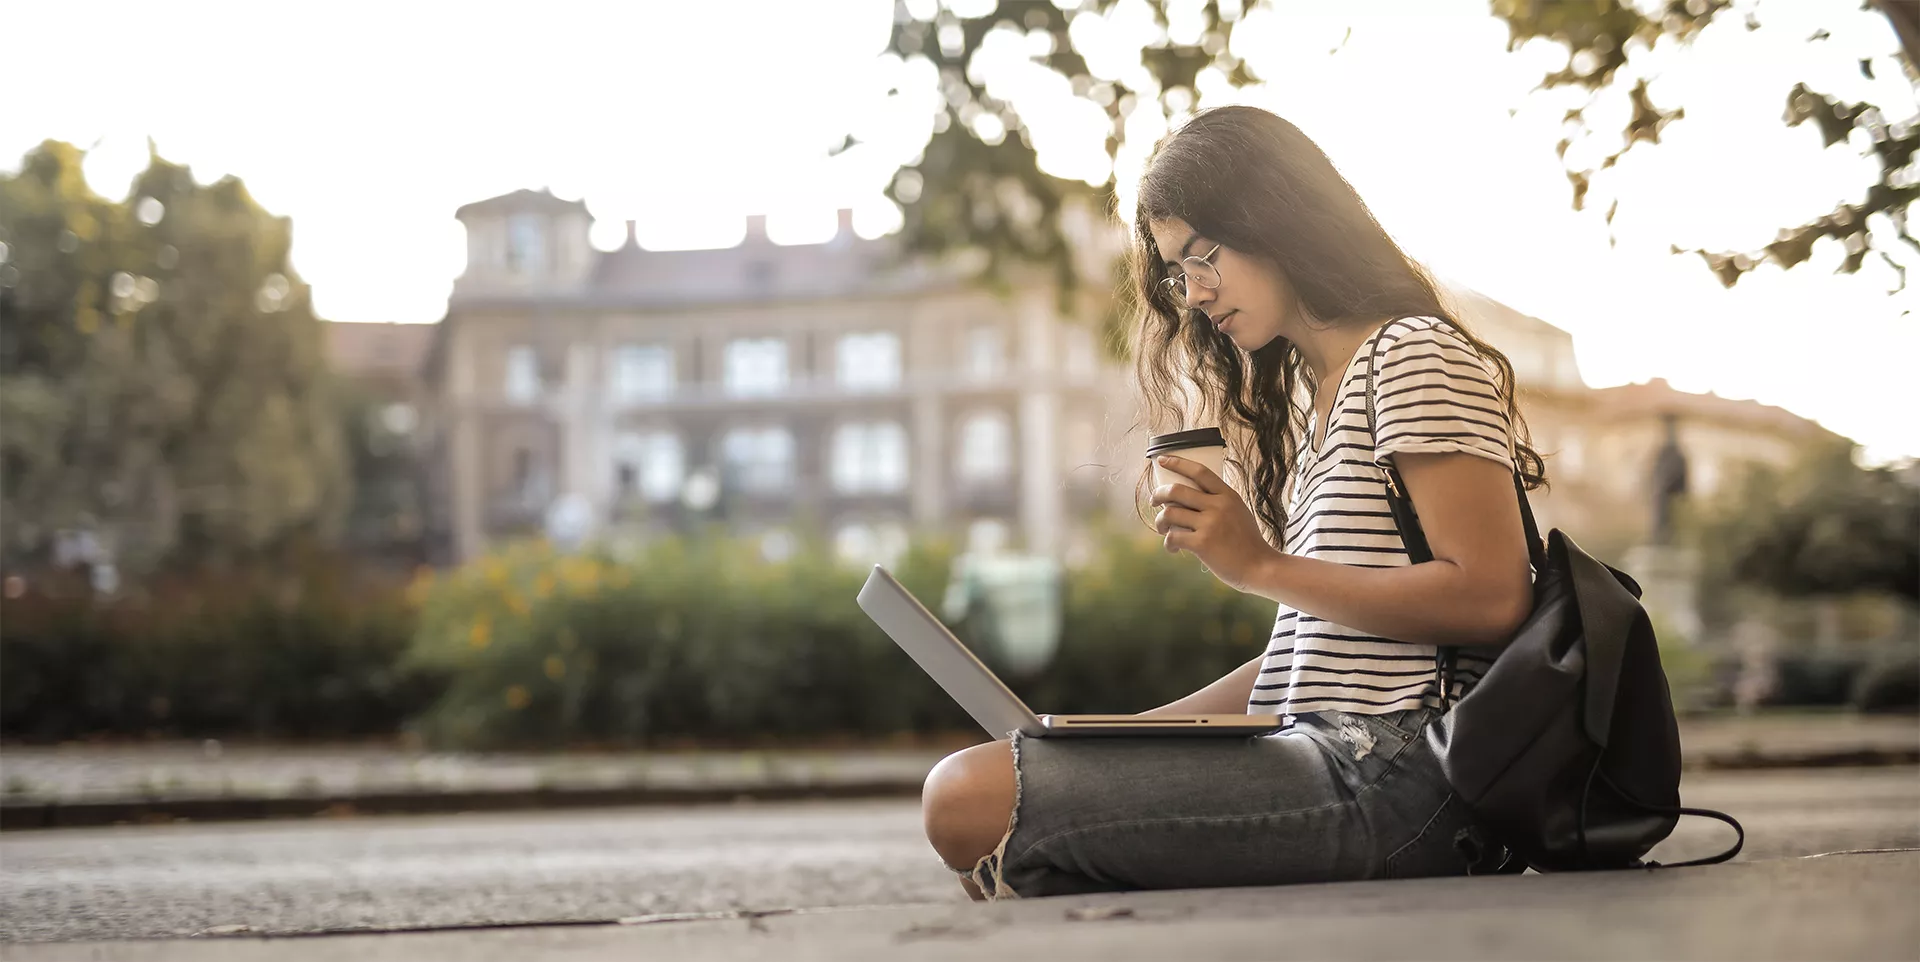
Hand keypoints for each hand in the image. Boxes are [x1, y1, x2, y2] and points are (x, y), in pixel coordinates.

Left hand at [1150, 455, 1277, 593]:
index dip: (1177, 463)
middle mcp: (1218, 505)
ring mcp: (1210, 524)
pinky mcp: (1202, 544)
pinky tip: (1173, 548)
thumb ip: (1220, 503)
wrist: (1260, 567)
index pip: (1199, 471)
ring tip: (1162, 529)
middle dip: (1158, 494)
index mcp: (1228, 495)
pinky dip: (1168, 543)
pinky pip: (1173, 537)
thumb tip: (1189, 501)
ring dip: (1160, 521)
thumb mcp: (1239, 513)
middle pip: (1176, 490)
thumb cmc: (1248, 543)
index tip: (1162, 460)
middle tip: (1153, 501)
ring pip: (1170, 513)